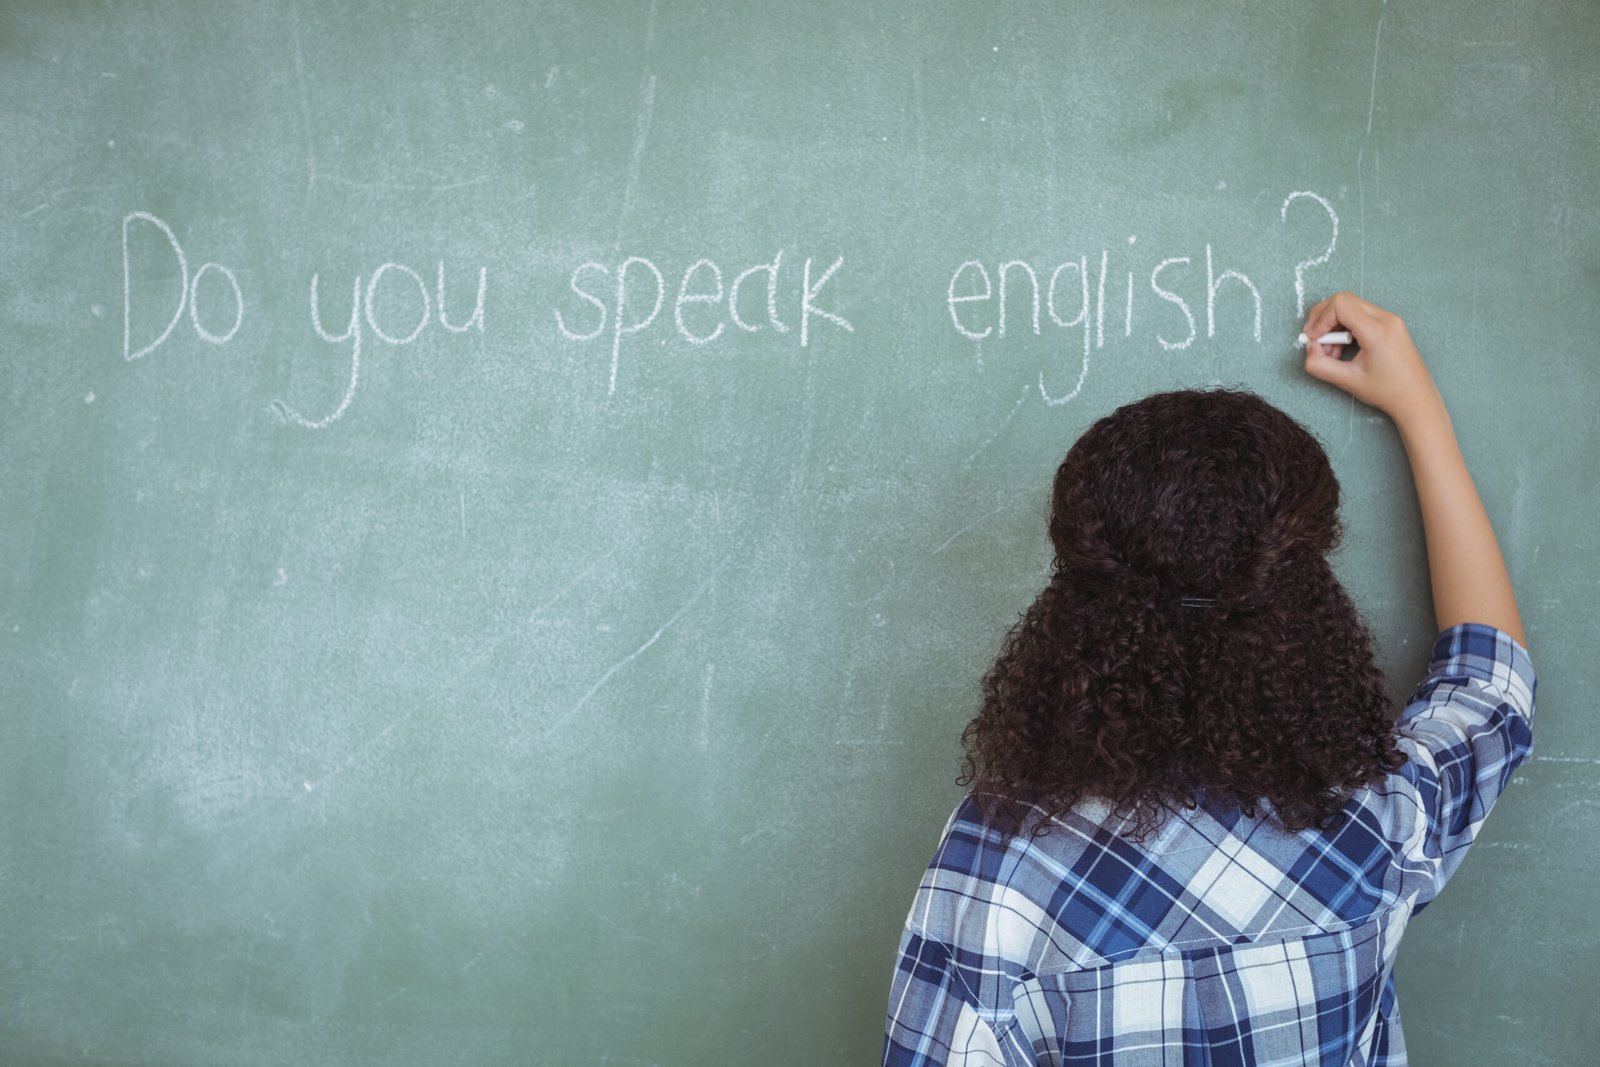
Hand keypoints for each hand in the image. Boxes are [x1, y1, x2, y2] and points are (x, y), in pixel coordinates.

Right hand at [1300, 292, 1440, 427]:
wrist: (1416, 398)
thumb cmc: (1386, 391)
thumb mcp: (1347, 381)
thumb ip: (1320, 365)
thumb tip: (1310, 349)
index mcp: (1377, 331)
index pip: (1340, 304)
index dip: (1320, 319)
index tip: (1314, 339)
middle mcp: (1386, 319)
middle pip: (1344, 300)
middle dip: (1323, 318)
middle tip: (1315, 340)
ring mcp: (1391, 319)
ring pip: (1351, 306)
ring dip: (1334, 324)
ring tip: (1332, 350)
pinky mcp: (1390, 324)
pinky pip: (1361, 315)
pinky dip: (1345, 327)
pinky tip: (1343, 347)